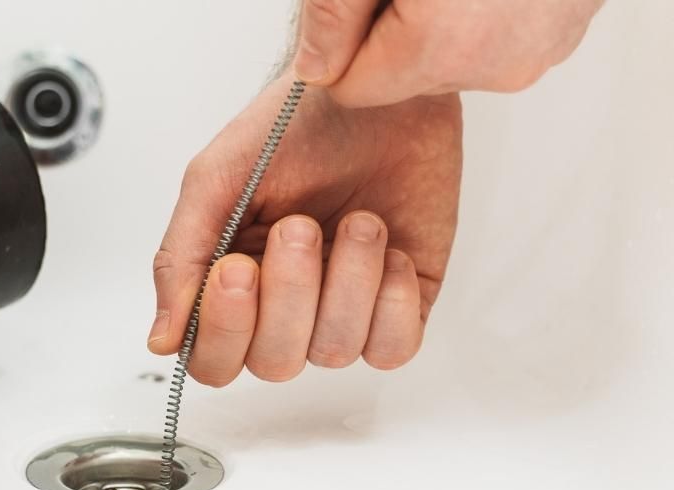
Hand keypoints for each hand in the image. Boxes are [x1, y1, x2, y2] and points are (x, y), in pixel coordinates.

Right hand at [148, 76, 461, 385]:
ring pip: (333, 352)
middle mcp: (283, 308)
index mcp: (230, 286)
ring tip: (358, 221)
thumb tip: (161, 341)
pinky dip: (389, 299)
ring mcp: (342, 309)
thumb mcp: (213, 181)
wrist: (372, 88)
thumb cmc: (291, 126)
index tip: (236, 268)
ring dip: (346, 281)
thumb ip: (179, 261)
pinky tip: (387, 248)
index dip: (224, 330)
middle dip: (289, 294)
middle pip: (273, 364)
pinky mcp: (399, 303)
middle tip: (299, 226)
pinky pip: (393, 348)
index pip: (213, 360)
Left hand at [294, 0, 603, 106]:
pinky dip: (484, 5)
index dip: (342, 39)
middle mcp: (497, 64)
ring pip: (452, 55)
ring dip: (439, 14)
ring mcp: (539, 49)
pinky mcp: (566, 28)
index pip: (352, 88)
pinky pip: (499, 34)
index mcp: (442, 47)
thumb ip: (332, 14)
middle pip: (403, 75)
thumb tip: (315, 65)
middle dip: (391, 26)